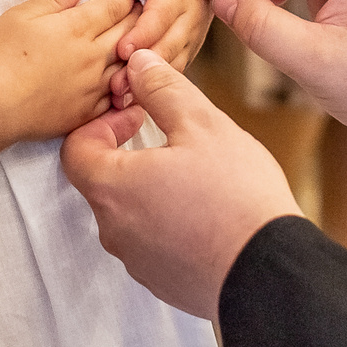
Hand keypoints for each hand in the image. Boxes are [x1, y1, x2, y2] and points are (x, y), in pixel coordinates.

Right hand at [0, 0, 134, 144]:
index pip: (115, 7)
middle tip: (145, 13)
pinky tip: (128, 82)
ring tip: (142, 45)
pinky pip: (119, 97)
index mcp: (77, 27)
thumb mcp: (19, 15)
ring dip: (139, 53)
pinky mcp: (88, 112)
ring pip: (130, 64)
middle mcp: (92, 55)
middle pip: (129, 33)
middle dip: (140, 20)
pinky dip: (128, 86)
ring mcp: (93, 86)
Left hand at [63, 48, 302, 319]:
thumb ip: (162, 89)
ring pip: (129, 214)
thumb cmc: (236, 197)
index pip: (76, 147)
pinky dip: (168, 223)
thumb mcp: (202, 125)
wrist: (270, 272)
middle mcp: (113, 229)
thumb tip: (139, 64)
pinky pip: (152, 244)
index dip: (102, 123)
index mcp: (112, 186)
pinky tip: (206, 212)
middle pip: (101, 181)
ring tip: (194, 175)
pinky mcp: (162, 283)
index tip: (137, 116)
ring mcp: (137, 261)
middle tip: (167, 138)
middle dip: (127, 154)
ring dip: (150, 189)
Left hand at [111, 0, 212, 105]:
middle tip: (117, 82)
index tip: (123, 48)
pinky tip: (133, 100)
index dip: (144, 32)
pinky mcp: (189, 52)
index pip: (163, 13)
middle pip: (170, 43)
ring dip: (150, 82)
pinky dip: (156, 88)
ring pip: (174, 62)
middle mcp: (193, 15)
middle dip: (144, 65)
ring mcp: (193, 36)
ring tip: (121, 96)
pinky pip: (175, 71)